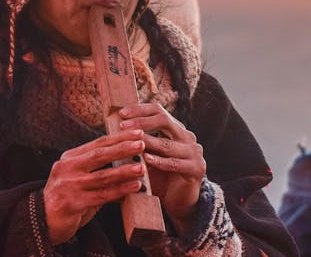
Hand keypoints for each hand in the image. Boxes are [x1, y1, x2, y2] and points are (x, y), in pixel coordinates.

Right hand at [43, 129, 146, 244]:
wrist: (42, 222)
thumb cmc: (65, 198)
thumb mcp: (77, 179)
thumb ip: (97, 171)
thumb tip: (127, 166)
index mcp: (69, 158)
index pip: (97, 144)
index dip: (119, 138)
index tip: (137, 133)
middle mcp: (67, 168)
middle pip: (100, 155)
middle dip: (123, 148)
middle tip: (142, 144)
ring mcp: (69, 186)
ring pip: (102, 176)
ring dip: (124, 171)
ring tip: (141, 168)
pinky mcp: (73, 203)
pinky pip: (102, 195)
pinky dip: (120, 191)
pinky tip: (133, 187)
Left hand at [119, 103, 205, 231]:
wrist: (178, 201)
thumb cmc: (158, 176)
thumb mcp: (147, 155)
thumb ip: (137, 142)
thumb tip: (113, 129)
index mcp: (176, 129)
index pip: (158, 111)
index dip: (140, 110)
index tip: (122, 113)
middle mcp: (187, 137)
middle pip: (164, 120)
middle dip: (141, 122)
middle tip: (123, 126)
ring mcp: (194, 152)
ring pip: (167, 143)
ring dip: (148, 142)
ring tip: (131, 142)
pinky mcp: (196, 169)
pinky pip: (174, 163)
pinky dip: (159, 161)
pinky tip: (146, 160)